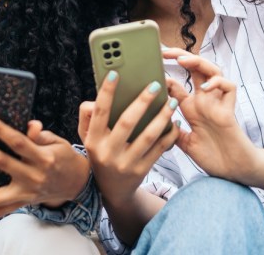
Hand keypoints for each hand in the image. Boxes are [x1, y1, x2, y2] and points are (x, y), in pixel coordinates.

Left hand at [0, 116, 90, 215]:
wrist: (76, 184)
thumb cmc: (63, 158)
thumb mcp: (57, 142)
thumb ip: (40, 135)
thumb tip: (30, 125)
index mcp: (44, 158)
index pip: (19, 142)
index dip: (0, 130)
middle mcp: (34, 177)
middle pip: (1, 162)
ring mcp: (27, 194)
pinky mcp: (23, 203)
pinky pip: (0, 209)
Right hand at [78, 71, 179, 207]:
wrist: (113, 191)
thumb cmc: (101, 154)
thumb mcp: (87, 139)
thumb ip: (88, 117)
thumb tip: (96, 99)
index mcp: (93, 141)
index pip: (99, 113)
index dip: (106, 92)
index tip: (115, 73)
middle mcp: (108, 153)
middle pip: (126, 123)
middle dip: (142, 102)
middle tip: (156, 85)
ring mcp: (125, 163)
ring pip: (147, 136)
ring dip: (162, 117)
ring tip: (172, 102)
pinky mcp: (142, 171)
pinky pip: (159, 149)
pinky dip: (169, 134)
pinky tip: (175, 122)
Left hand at [162, 48, 256, 180]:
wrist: (233, 172)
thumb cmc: (212, 157)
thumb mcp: (184, 144)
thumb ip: (172, 131)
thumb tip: (154, 121)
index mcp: (191, 108)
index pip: (176, 84)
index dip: (163, 74)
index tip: (148, 67)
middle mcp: (204, 102)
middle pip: (194, 69)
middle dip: (180, 56)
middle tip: (163, 51)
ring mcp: (217, 104)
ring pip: (212, 71)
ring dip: (198, 62)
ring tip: (182, 60)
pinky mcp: (229, 111)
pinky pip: (229, 87)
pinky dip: (218, 83)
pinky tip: (206, 87)